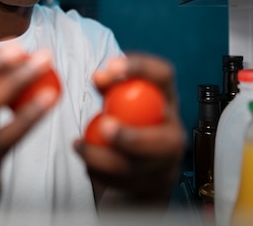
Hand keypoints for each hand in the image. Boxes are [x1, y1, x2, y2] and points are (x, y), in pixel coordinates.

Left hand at [74, 53, 185, 206]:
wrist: (146, 166)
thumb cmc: (133, 122)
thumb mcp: (123, 100)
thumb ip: (112, 86)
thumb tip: (99, 77)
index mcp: (167, 100)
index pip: (163, 76)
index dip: (139, 68)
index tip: (110, 66)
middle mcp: (173, 131)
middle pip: (161, 140)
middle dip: (130, 136)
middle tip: (103, 126)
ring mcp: (164, 164)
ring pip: (135, 168)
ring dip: (101, 157)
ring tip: (80, 146)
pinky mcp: (150, 186)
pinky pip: (121, 183)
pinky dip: (99, 173)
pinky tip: (89, 164)